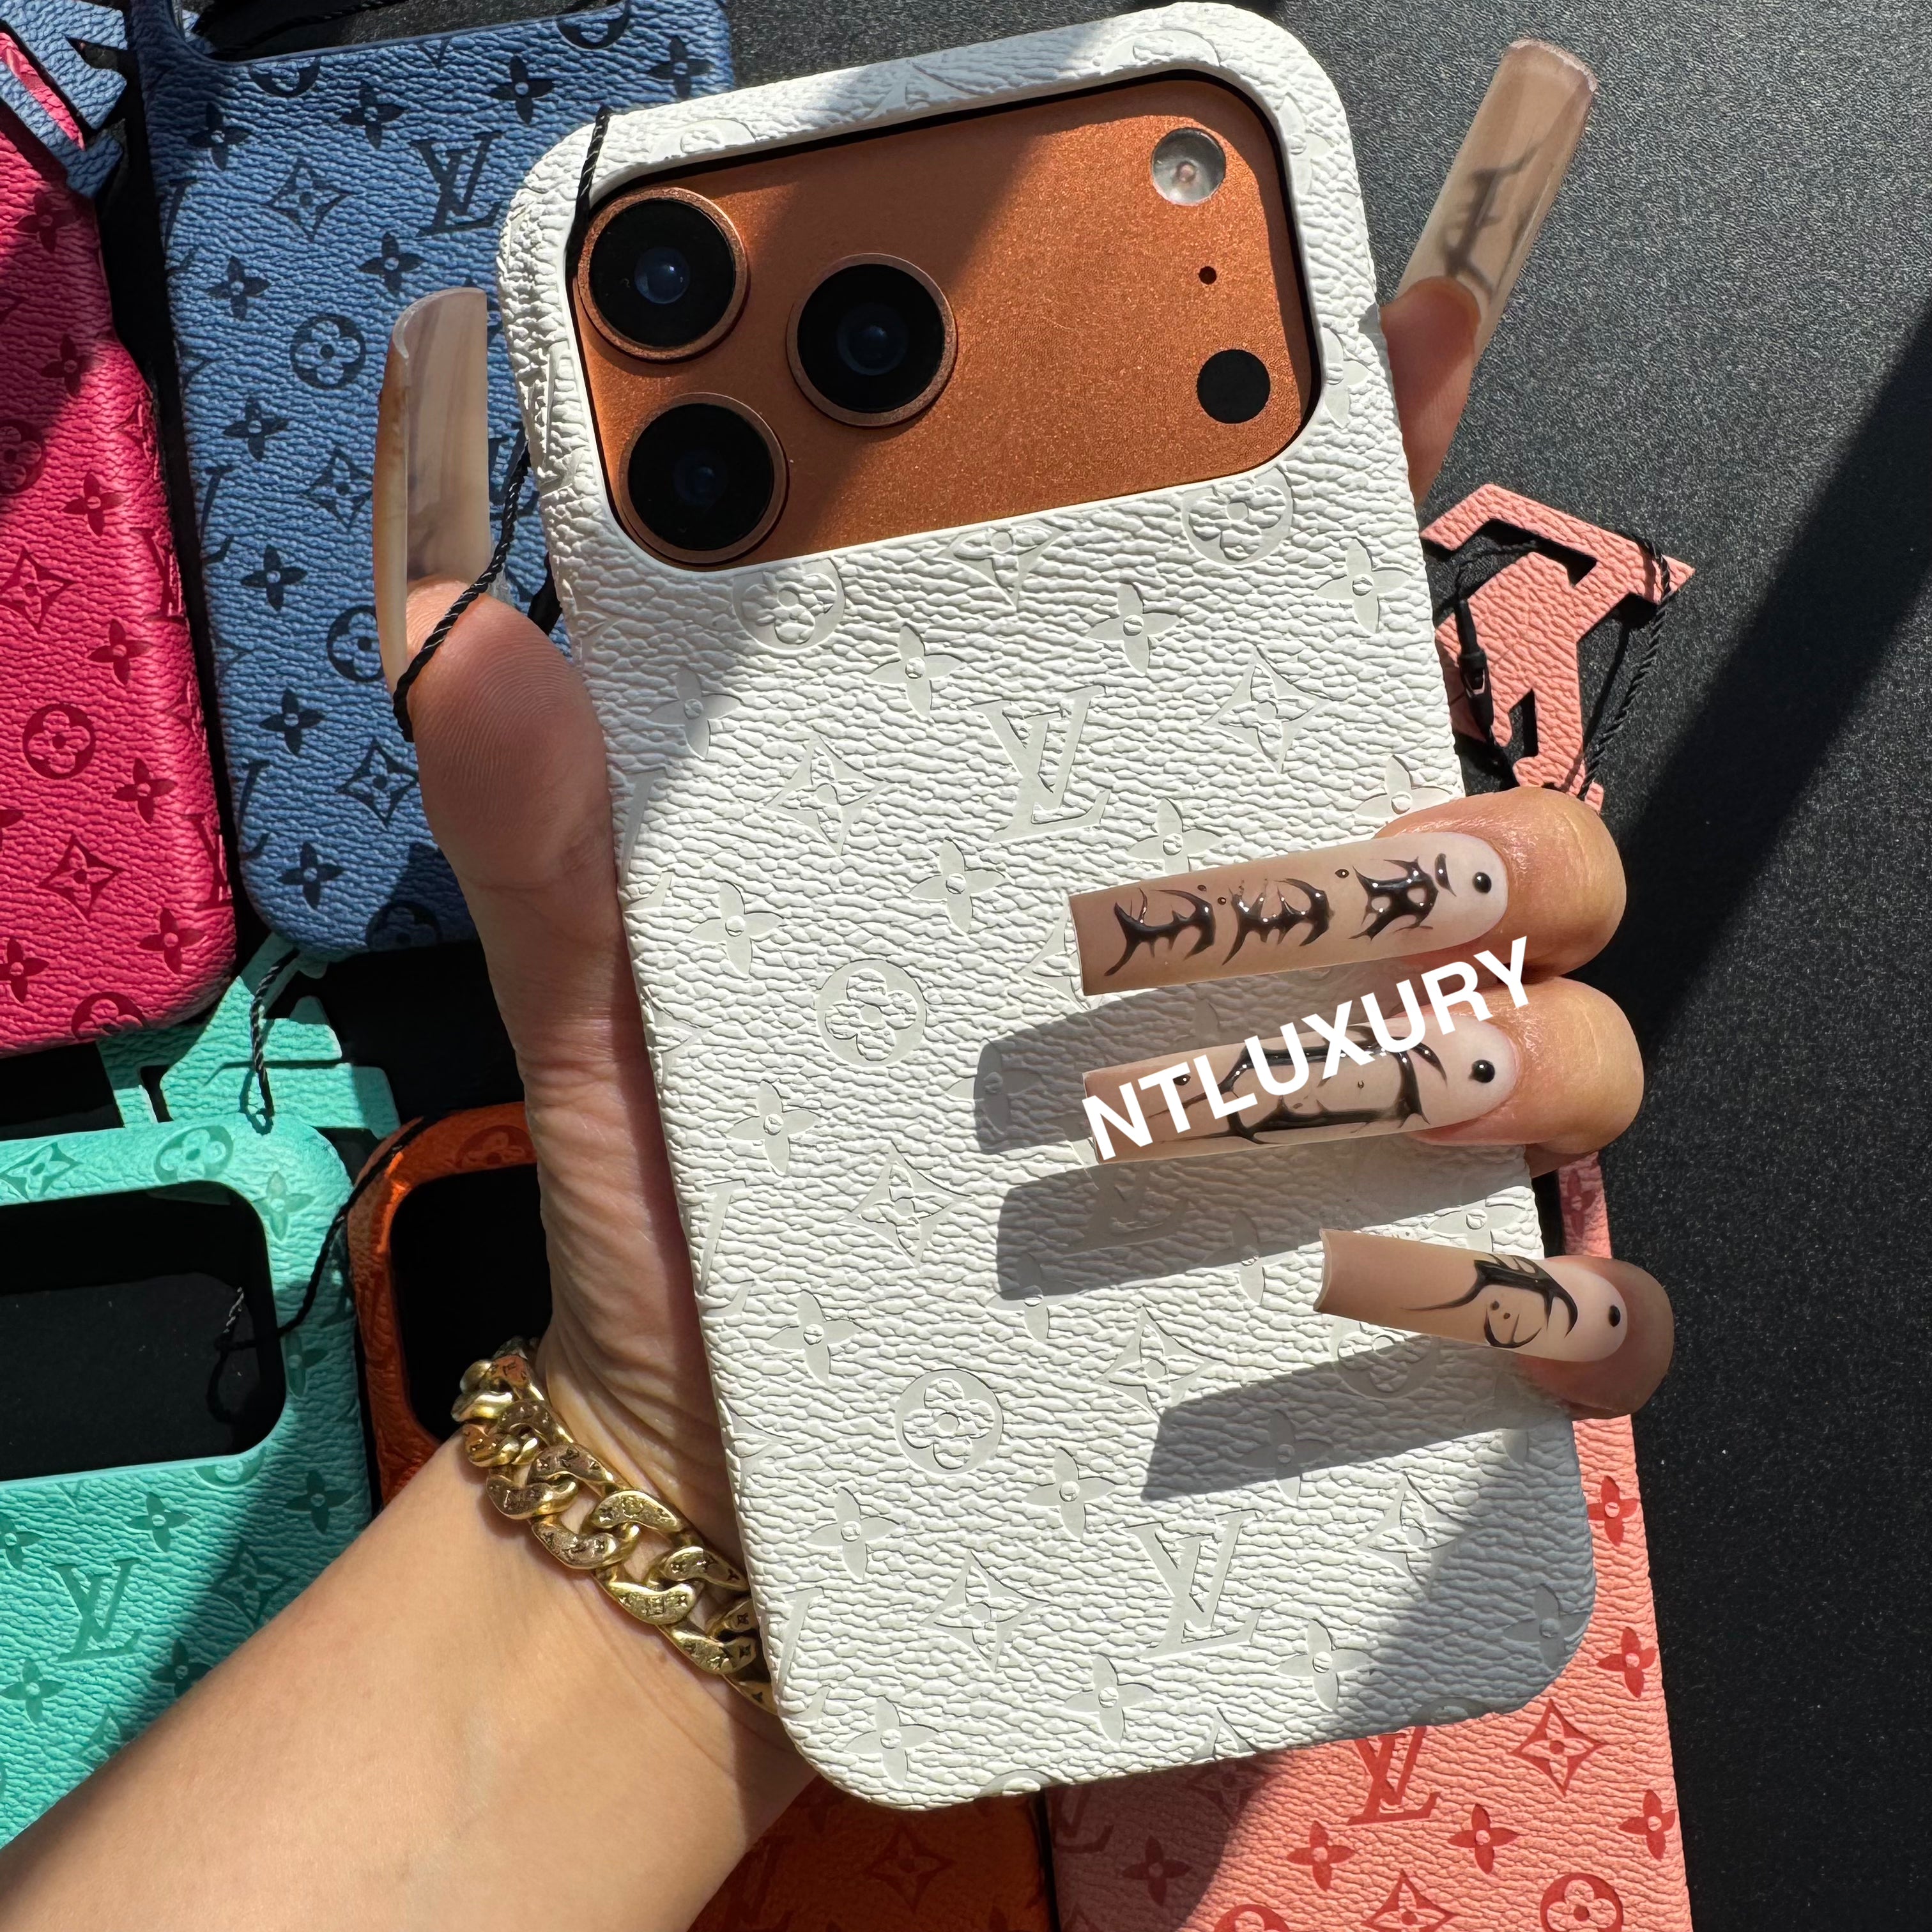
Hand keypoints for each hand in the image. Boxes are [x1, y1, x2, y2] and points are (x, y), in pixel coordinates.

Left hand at [400, 274, 1666, 1595]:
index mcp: (1136, 862)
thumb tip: (481, 638)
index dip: (1382, 478)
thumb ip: (562, 830)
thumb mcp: (621, 1007)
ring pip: (1573, 1046)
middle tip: (1296, 898)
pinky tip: (1414, 1302)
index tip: (1405, 338)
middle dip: (1464, 838)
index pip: (1305, 645)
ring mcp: (1348, 1162)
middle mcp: (1276, 991)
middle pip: (1506, 843)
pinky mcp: (1383, 1343)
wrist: (716, 1486)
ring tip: (1305, 1112)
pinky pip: (1579, 1305)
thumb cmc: (699, 1224)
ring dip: (1496, 1054)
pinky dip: (1558, 1300)